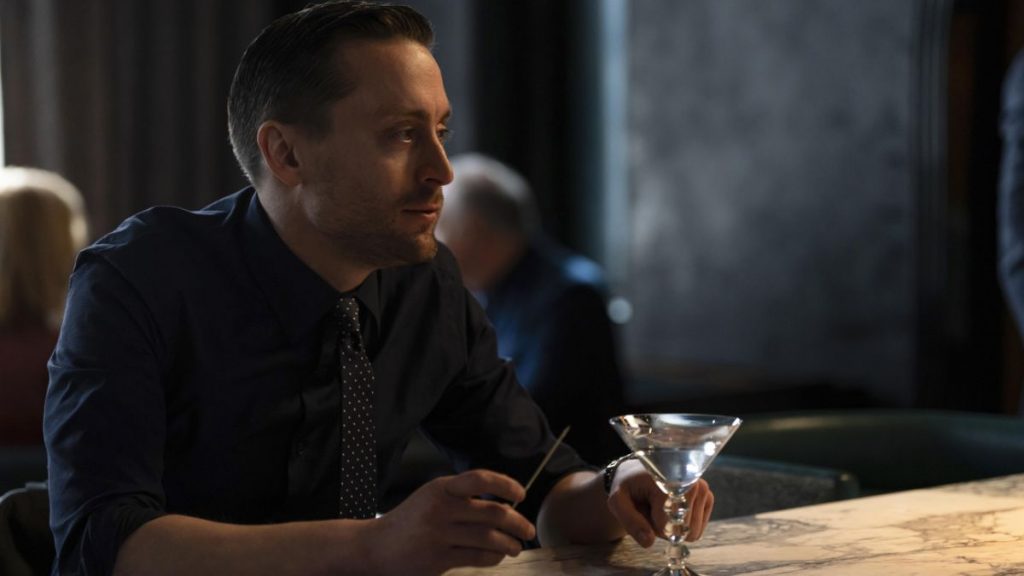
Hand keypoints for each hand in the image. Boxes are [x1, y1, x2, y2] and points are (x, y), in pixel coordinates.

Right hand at [369, 469, 535, 574]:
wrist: (375, 547)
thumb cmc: (410, 522)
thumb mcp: (431, 498)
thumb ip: (461, 498)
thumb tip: (505, 506)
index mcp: (442, 488)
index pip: (480, 479)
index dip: (506, 484)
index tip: (521, 495)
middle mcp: (441, 507)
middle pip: (492, 512)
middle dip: (518, 522)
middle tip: (528, 530)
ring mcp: (439, 533)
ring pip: (488, 537)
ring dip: (510, 544)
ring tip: (516, 547)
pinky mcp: (437, 557)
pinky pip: (476, 557)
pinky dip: (493, 558)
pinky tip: (497, 557)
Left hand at [605, 460, 714, 547]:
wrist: (638, 474)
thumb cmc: (628, 488)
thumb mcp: (618, 502)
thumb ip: (630, 522)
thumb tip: (649, 542)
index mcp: (666, 479)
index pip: (666, 523)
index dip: (652, 525)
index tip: (644, 509)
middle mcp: (689, 481)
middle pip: (681, 529)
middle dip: (664, 527)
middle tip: (652, 508)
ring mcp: (702, 488)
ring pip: (691, 532)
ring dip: (674, 526)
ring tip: (662, 506)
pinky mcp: (707, 497)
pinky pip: (698, 529)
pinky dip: (684, 525)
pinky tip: (673, 508)